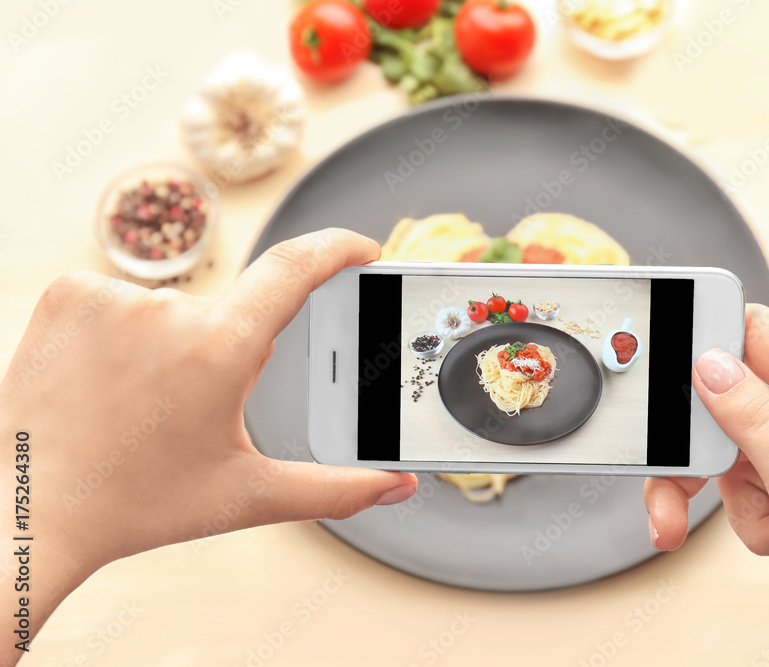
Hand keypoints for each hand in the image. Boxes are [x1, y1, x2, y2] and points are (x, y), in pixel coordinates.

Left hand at [0, 229, 416, 661]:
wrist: (24, 510)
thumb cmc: (133, 504)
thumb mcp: (247, 495)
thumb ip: (338, 489)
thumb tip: (398, 487)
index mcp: (220, 351)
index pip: (295, 268)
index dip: (337, 249)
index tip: (361, 249)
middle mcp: (169, 311)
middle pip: (227, 314)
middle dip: (224, 354)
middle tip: (187, 411)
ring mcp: (112, 298)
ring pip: (173, 311)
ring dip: (171, 347)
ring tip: (135, 405)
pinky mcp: (69, 293)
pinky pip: (120, 299)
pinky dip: (122, 334)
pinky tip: (99, 381)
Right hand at [645, 305, 768, 665]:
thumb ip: (752, 418)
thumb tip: (706, 364)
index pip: (752, 330)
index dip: (703, 340)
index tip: (662, 376)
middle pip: (726, 402)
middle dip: (697, 451)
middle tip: (677, 489)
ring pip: (731, 452)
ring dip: (732, 497)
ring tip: (765, 528)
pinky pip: (749, 489)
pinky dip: (754, 519)